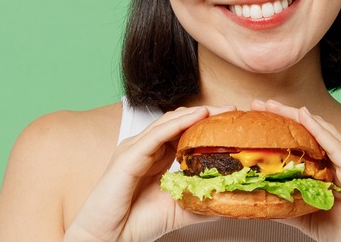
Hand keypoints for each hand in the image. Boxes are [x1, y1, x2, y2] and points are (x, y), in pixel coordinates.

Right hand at [63, 105, 234, 241]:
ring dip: (195, 114)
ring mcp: (134, 149)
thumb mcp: (180, 209)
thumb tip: (229, 197)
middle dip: (205, 114)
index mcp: (154, 156)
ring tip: (219, 111)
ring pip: (168, 123)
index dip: (206, 124)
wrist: (108, 239)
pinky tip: (198, 117)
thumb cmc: (136, 223)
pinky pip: (156, 135)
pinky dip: (179, 123)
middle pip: (177, 121)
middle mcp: (144, 148)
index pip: (183, 131)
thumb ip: (201, 200)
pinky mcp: (128, 156)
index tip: (231, 121)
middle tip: (231, 111)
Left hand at [251, 100, 340, 241]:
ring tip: (274, 106)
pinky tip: (303, 117)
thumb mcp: (309, 215)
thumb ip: (289, 203)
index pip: (309, 136)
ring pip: (324, 132)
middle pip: (315, 128)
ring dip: (297, 116)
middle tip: (261, 103)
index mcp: (339, 165)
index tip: (261, 113)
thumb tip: (262, 198)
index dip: (286, 123)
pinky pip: (337, 148)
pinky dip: (319, 131)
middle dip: (287, 114)